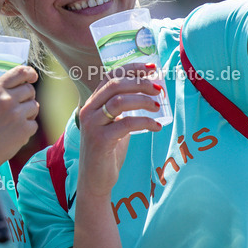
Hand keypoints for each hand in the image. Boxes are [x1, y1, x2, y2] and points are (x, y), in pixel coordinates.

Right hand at [0, 66, 39, 170]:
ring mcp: (17, 115)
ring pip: (34, 106)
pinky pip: (33, 124)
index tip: (32, 76)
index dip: (29, 73)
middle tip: (18, 106)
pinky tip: (14, 133)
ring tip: (15, 121)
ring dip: (28, 112)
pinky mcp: (23, 131)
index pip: (20, 72)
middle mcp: (7, 100)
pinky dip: (27, 128)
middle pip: (30, 90)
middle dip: (27, 96)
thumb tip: (15, 84)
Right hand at [77, 63, 162, 199]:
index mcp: (92, 103)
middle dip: (140, 83)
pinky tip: (156, 126)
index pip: (111, 76)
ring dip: (143, 100)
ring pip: (119, 101)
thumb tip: (151, 92)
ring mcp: (92, 125)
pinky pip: (126, 124)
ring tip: (158, 106)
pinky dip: (145, 122)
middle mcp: (88, 111)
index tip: (152, 67)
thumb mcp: (115, 124)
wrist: (95, 180)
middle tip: (158, 89)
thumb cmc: (108, 150)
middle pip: (115, 84)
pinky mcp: (100, 141)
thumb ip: (125, 109)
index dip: (132, 69)